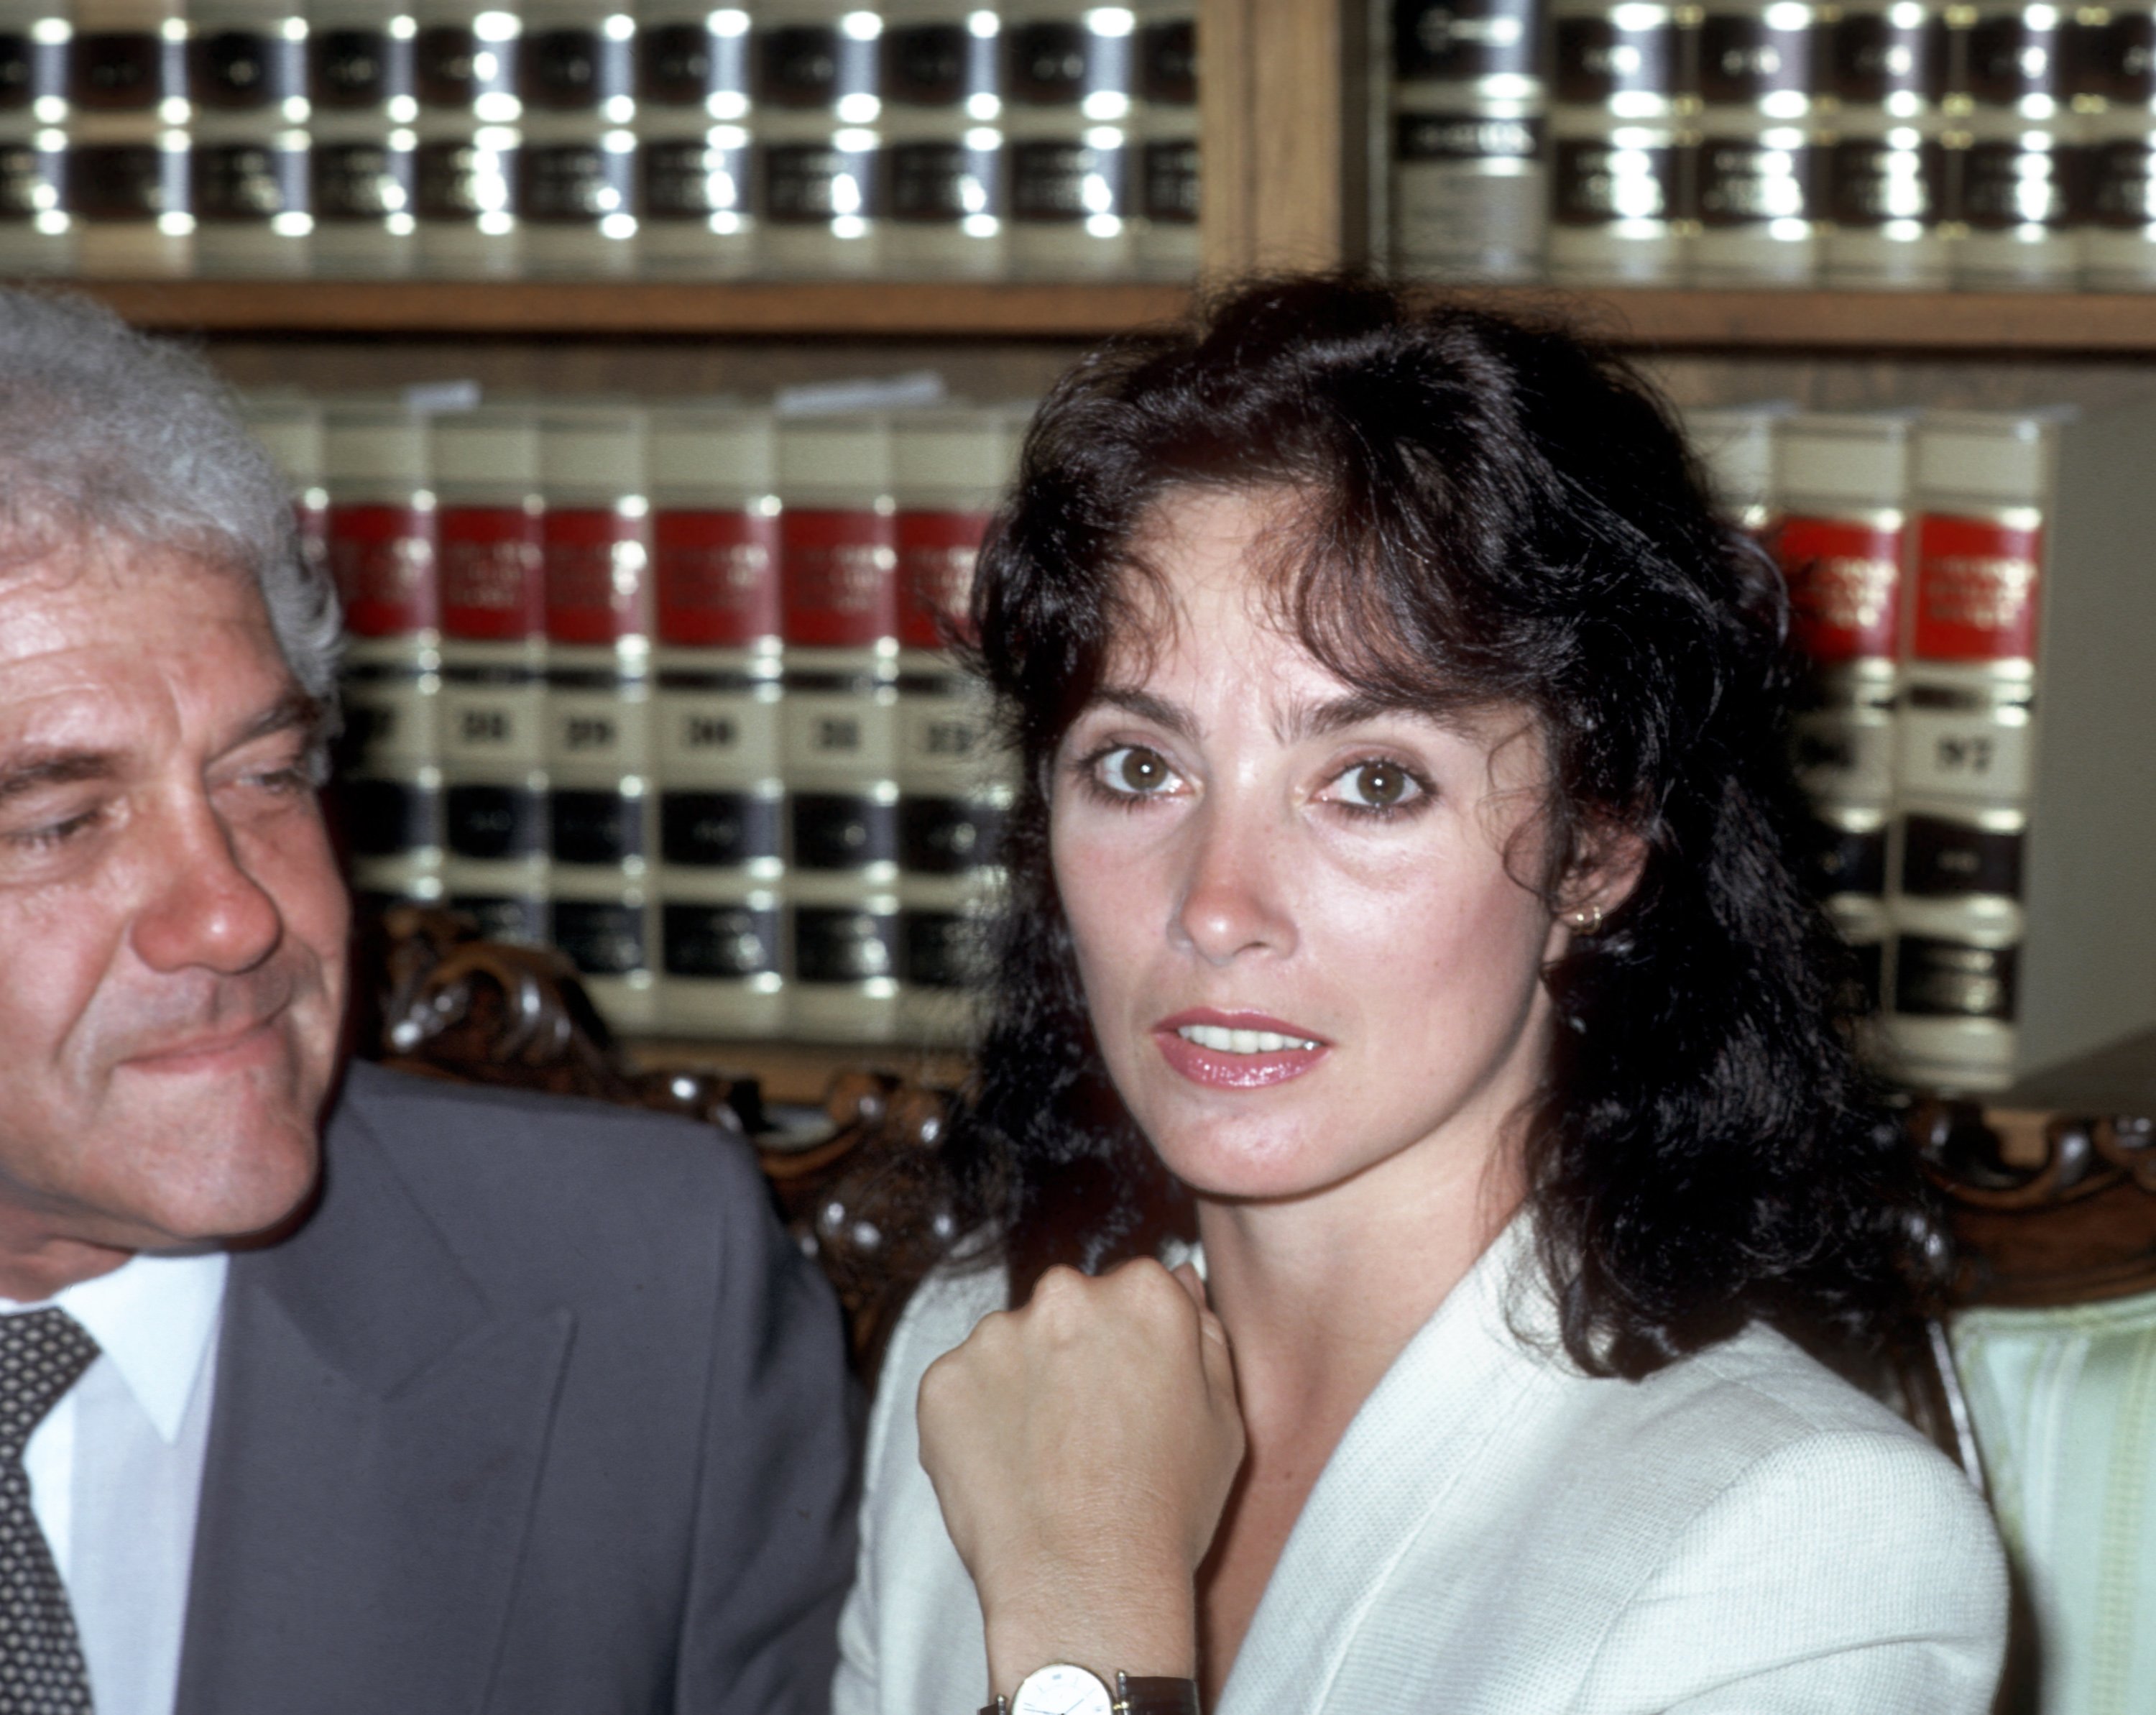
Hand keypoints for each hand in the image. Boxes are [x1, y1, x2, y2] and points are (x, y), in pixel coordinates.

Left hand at [917, 1259, 1244, 1695]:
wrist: (1085, 1585)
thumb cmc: (1166, 1510)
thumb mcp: (1225, 1418)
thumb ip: (1203, 1334)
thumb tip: (1179, 1282)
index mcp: (1142, 1294)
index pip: (1132, 1291)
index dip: (1130, 1347)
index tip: (1128, 1393)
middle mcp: (1064, 1295)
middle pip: (1067, 1309)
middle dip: (1072, 1354)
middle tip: (1086, 1431)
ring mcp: (995, 1336)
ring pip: (1010, 1345)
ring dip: (1022, 1384)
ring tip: (1045, 1460)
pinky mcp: (943, 1381)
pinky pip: (962, 1387)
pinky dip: (977, 1420)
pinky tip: (1007, 1471)